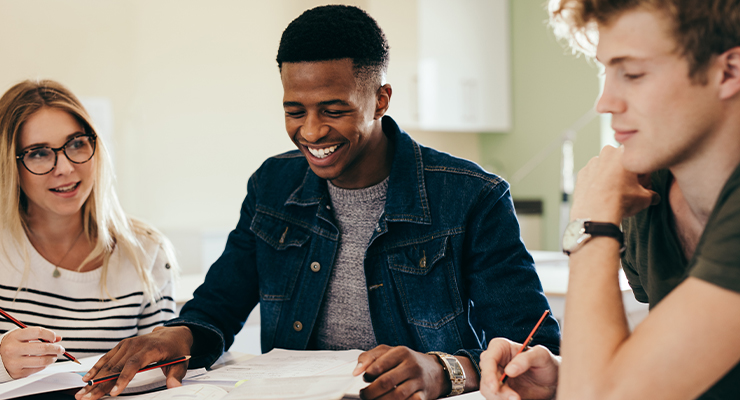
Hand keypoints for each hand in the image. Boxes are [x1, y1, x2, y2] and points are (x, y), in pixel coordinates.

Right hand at [0, 327, 63, 378]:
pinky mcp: (17, 373)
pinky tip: (45, 361)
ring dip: (52, 358)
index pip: (38, 332)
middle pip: (42, 348)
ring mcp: (14, 362)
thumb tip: (58, 338)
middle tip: (60, 348)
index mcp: (14, 337)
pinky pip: (37, 369)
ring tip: (54, 356)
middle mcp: (13, 349)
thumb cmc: (13, 345)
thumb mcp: (22, 335)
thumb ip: (39, 335)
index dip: (50, 335)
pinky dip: (45, 365)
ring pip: (42, 360)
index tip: (54, 338)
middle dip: (56, 348)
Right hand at [75, 326, 192, 399]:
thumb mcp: (181, 362)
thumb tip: (174, 386)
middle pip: (116, 367)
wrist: (173, 333)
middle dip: (100, 384)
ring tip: (82, 393)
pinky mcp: (122, 346)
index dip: (123, 378)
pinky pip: (107, 358)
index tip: (114, 392)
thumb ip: (176, 375)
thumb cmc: (176, 349)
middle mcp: (136, 345)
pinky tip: (86, 379)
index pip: (134, 364)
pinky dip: (96, 369)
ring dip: (93, 379)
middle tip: (87, 398)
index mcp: (150, 348)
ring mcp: (127, 344)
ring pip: (108, 364)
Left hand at [353, 345, 448, 399]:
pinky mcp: (423, 396)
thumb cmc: (407, 361)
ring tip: (374, 399)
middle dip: (370, 392)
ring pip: (396, 395)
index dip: (367, 374)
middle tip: (364, 394)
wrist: (435, 371)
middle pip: (386, 382)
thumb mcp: (389, 352)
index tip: (363, 379)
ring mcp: (418, 381)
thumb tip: (357, 371)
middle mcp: (412, 366)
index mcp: (401, 352)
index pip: (379, 365)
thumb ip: (370, 357)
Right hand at [479, 338, 558, 399]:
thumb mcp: (541, 355)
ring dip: (500, 397)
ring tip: (517, 398)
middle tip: (514, 397)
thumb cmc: (546, 363)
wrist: (552, 381)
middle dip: (496, 389)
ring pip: (487, 389)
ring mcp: (496, 376)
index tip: (495, 386)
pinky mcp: (500, 390)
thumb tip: (509, 370)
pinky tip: (516, 399)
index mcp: (501, 347)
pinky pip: (494, 397)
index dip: (488, 373)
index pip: (488, 358)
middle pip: (485, 376)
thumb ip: (526, 358)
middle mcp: (495, 361)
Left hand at [570, 146, 658, 223]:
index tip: (642, 185)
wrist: (595, 213)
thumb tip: (654, 197)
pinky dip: (597, 182)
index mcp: (624, 153)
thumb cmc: (621, 201)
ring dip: (610, 176)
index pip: (638, 160)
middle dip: (625, 173)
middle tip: (628, 189)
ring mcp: (591, 163)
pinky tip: (601, 194)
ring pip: (606, 167)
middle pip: (620, 162)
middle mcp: (606, 153)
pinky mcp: (581, 173)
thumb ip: (652, 194)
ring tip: (614, 193)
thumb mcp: (644, 198)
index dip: (642, 174)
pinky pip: (592, 175)